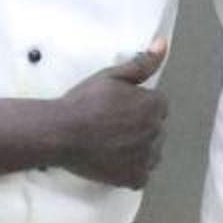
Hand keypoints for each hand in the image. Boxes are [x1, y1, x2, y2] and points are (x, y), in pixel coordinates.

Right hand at [46, 43, 167, 187]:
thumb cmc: (84, 102)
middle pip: (155, 128)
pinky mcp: (135, 178)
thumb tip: (163, 44)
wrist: (60, 132)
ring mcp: (147, 157)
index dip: (137, 105)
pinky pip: (142, 174)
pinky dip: (130, 169)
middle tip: (110, 125)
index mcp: (154, 106)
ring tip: (110, 142)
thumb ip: (142, 63)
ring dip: (138, 148)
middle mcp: (156, 132)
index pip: (158, 105)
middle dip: (139, 126)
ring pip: (151, 152)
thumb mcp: (112, 75)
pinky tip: (112, 159)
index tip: (118, 107)